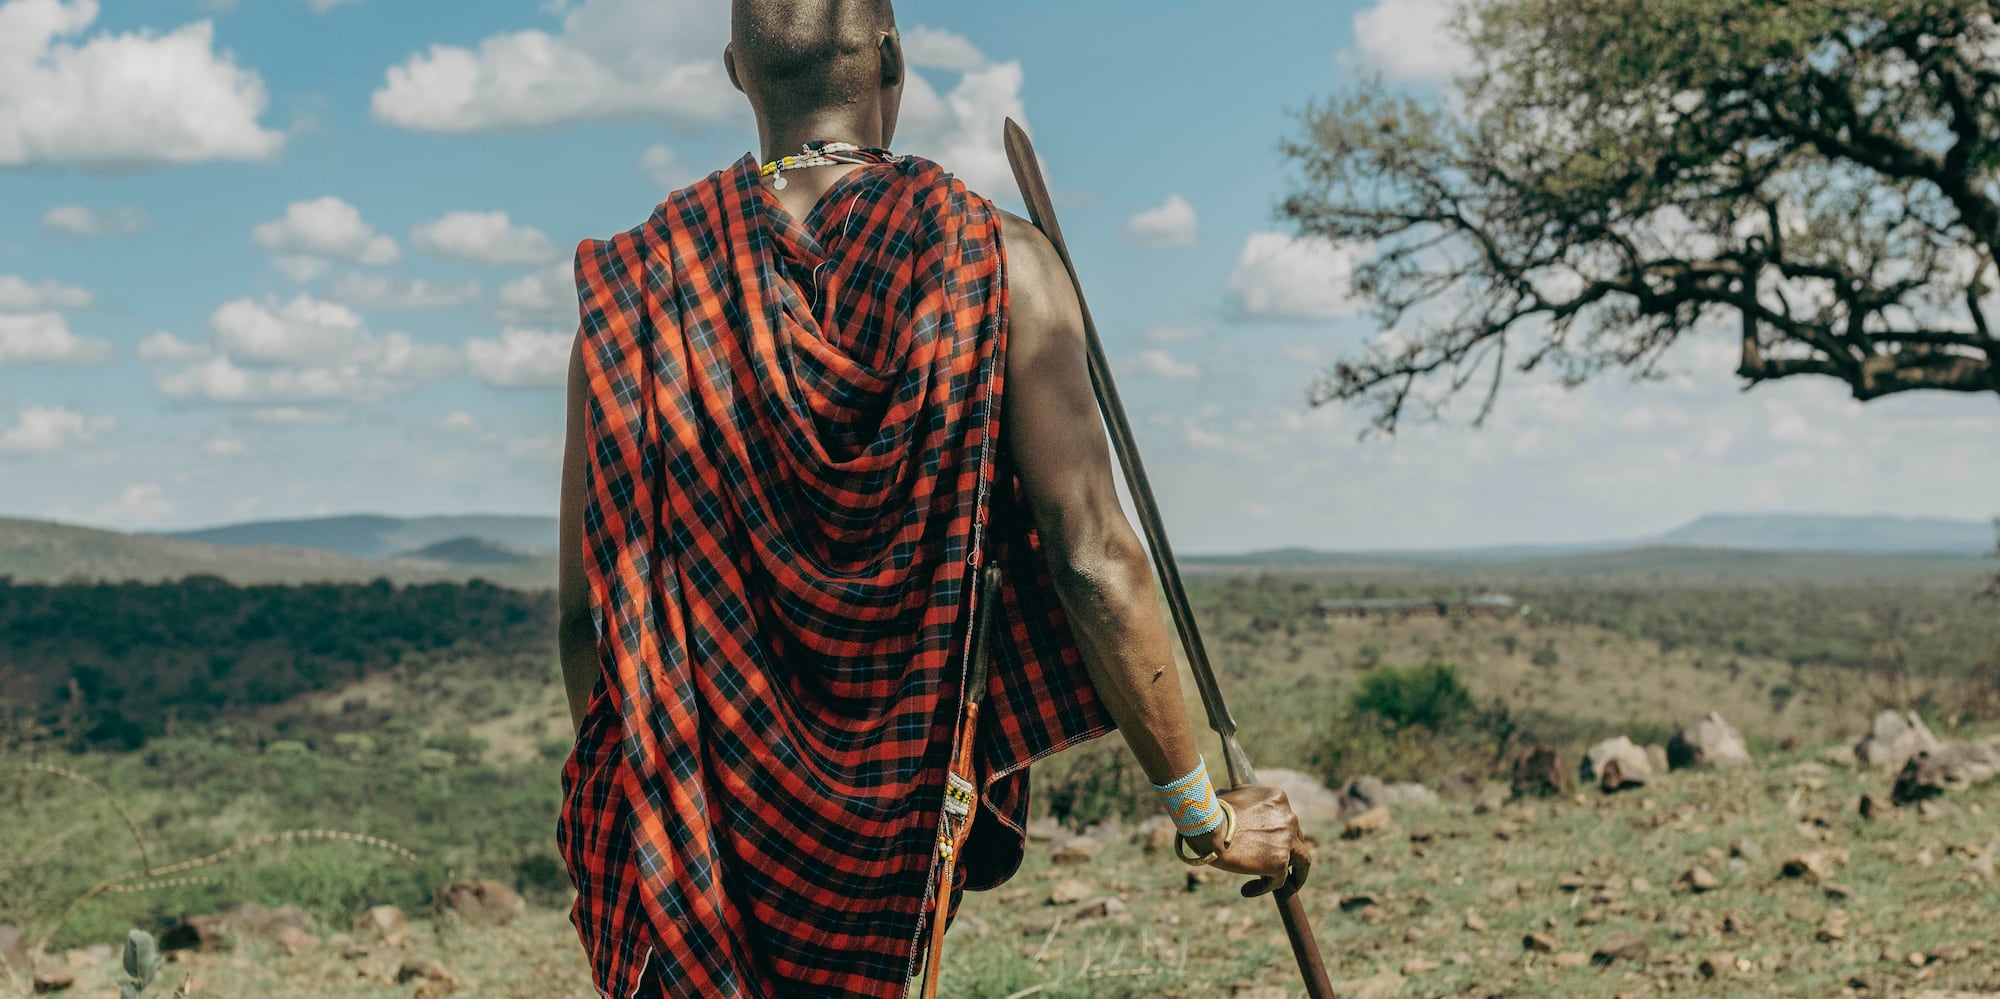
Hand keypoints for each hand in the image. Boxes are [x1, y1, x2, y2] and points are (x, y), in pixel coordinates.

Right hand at [1182, 784, 1311, 897]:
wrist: (1208, 825)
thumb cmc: (1211, 810)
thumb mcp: (1231, 796)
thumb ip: (1240, 801)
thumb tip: (1227, 804)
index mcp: (1278, 799)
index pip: (1284, 819)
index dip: (1277, 833)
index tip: (1268, 842)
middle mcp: (1288, 818)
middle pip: (1297, 838)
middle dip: (1289, 851)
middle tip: (1280, 862)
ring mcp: (1286, 841)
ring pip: (1302, 861)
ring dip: (1296, 874)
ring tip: (1283, 883)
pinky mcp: (1280, 862)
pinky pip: (1279, 880)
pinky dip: (1264, 887)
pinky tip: (1247, 890)